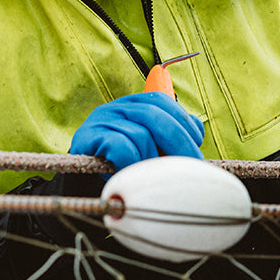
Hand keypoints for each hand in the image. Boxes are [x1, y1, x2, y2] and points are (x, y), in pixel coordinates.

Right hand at [69, 92, 203, 172]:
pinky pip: (121, 147)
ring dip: (150, 159)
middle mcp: (118, 105)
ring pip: (141, 135)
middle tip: (188, 167)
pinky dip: (131, 163)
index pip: (165, 102)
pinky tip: (129, 173)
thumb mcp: (150, 146)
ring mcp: (101, 119)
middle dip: (178, 143)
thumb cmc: (123, 162)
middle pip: (156, 116)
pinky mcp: (88, 137)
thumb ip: (171, 135)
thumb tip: (197, 133)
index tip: (196, 147)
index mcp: (135, 102)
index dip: (184, 125)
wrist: (82, 177)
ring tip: (147, 175)